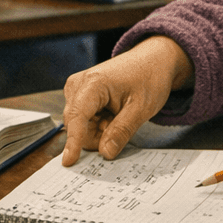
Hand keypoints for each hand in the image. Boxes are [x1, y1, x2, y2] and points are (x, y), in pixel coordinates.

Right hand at [61, 36, 193, 164]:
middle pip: (77, 125)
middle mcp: (79, 84)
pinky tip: (112, 114)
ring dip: (99, 130)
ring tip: (119, 115)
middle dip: (97, 135)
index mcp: (93, 83)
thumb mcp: (141, 108)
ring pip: (80, 125)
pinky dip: (98, 124)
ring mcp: (77, 88)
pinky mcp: (80, 94)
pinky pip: (83, 120)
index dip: (73, 142)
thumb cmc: (149, 78)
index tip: (69, 162)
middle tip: (121, 123)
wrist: (153, 60)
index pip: (77, 118)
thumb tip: (105, 153)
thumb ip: (121, 131)